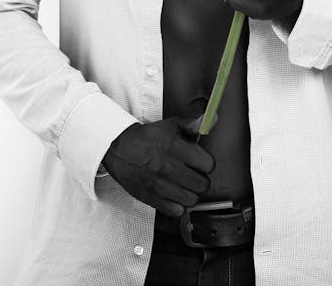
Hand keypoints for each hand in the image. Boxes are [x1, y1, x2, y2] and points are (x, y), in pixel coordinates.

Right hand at [101, 100, 216, 216]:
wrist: (119, 148)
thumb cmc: (147, 138)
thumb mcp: (170, 126)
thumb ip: (193, 125)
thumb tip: (212, 119)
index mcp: (173, 146)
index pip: (207, 164)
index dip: (207, 163)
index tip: (202, 162)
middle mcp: (166, 166)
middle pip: (201, 184)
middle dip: (201, 180)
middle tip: (195, 175)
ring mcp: (158, 184)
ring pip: (191, 200)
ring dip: (191, 194)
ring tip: (185, 186)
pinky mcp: (150, 197)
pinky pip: (176, 211)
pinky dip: (178, 205)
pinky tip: (175, 195)